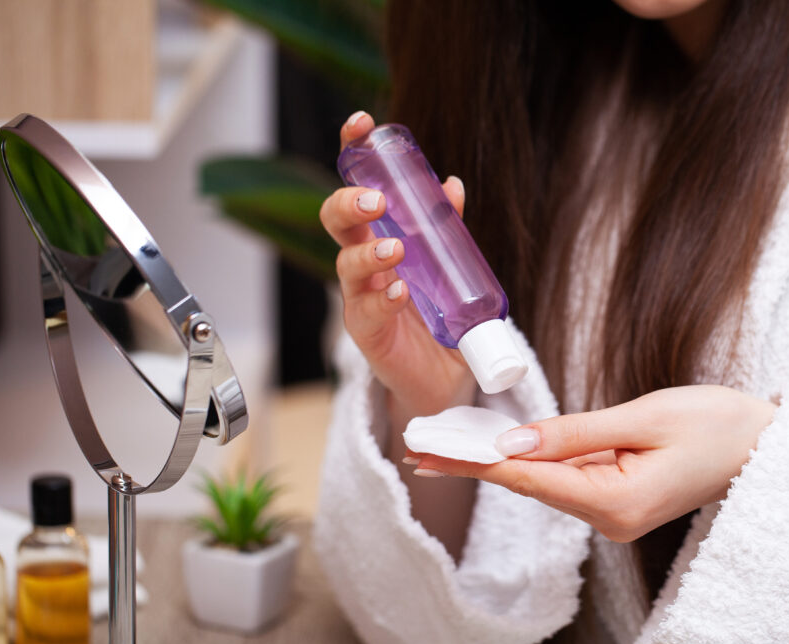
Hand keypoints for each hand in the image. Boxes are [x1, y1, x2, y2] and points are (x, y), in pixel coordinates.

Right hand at [320, 111, 475, 417]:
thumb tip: (452, 185)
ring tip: (395, 250)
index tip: (361, 123)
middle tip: (374, 201)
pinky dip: (382, 299)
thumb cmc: (438, 314)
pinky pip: (366, 312)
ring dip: (368, 253)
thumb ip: (445, 229)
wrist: (443, 376)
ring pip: (346, 266)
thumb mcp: (446, 265)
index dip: (353, 152)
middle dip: (348, 204)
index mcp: (378, 234)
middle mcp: (363, 261)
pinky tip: (399, 292)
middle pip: (336, 222)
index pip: (358, 185)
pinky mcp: (368, 333)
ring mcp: (361, 296)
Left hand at [410, 385, 775, 541]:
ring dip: (498, 461)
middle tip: (418, 448)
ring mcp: (615, 512)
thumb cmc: (719, 425)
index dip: (475, 463)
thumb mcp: (646, 417)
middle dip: (474, 464)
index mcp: (617, 503)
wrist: (767, 446)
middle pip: (529, 485)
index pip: (529, 480)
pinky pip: (568, 477)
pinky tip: (501, 448)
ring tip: (446, 443)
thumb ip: (575, 432)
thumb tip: (512, 442)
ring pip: (545, 481)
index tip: (429, 454)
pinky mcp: (619, 499)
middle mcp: (610, 518)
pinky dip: (533, 460)